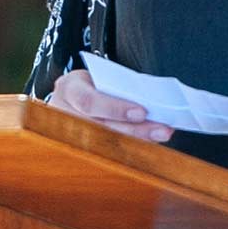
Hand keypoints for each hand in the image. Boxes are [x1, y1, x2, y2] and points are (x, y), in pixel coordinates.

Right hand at [47, 68, 172, 141]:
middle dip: (135, 130)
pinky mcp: (80, 148)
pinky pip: (108, 152)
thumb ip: (118, 87)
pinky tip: (151, 145)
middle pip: (102, 128)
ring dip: (139, 142)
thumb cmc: (91, 83)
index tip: (142, 112)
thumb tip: (152, 100)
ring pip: (107, 144)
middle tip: (162, 129)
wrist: (74, 94)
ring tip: (161, 135)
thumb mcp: (98, 76)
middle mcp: (65, 114)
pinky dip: (133, 149)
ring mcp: (71, 135)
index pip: (89, 101)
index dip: (115, 109)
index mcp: (69, 89)